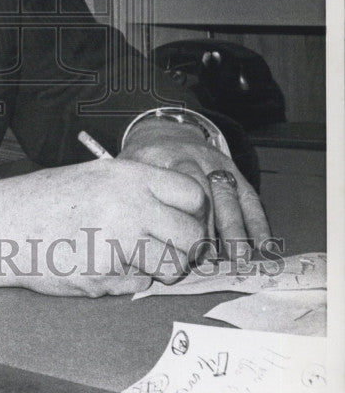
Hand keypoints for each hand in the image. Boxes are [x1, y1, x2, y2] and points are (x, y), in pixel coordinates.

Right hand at [0, 160, 207, 297]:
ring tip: (132, 257)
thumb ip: (137, 190)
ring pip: (172, 266)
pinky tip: (99, 264)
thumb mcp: (94, 176)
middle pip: (191, 237)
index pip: (193, 195)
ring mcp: (117, 243)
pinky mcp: (103, 276)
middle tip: (166, 250)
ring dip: (159, 268)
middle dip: (185, 249)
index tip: (185, 222)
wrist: (1, 224)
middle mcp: (128, 206)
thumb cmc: (47, 199)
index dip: (195, 213)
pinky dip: (126, 280)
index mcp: (127, 176)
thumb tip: (182, 214)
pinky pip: (138, 284)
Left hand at [119, 123, 270, 259]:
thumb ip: (131, 196)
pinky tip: (263, 245)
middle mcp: (192, 159)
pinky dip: (257, 223)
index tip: (185, 246)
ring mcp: (215, 164)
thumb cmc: (144, 163)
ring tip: (239, 257)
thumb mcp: (128, 169)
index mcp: (162, 159)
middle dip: (211, 227)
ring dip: (236, 229)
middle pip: (206, 192)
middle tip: (214, 258)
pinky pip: (248, 197)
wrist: (165, 134)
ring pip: (229, 196)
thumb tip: (131, 240)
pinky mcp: (233, 171)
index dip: (185, 216)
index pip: (179, 186)